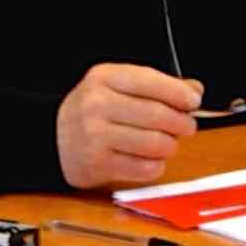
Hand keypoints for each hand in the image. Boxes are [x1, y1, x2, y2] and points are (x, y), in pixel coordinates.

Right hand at [56, 63, 202, 188]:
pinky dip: (156, 165)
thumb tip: (195, 90)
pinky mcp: (96, 165)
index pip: (151, 82)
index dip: (179, 93)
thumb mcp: (119, 85)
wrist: (51, 137)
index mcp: (104, 78)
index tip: (194, 101)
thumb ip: (157, 85)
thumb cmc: (94, 109)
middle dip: (181, 122)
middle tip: (187, 126)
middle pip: (158, 115)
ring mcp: (94, 136)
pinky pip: (144, 168)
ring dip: (170, 145)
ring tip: (168, 143)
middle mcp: (96, 105)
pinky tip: (151, 159)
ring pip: (155, 143)